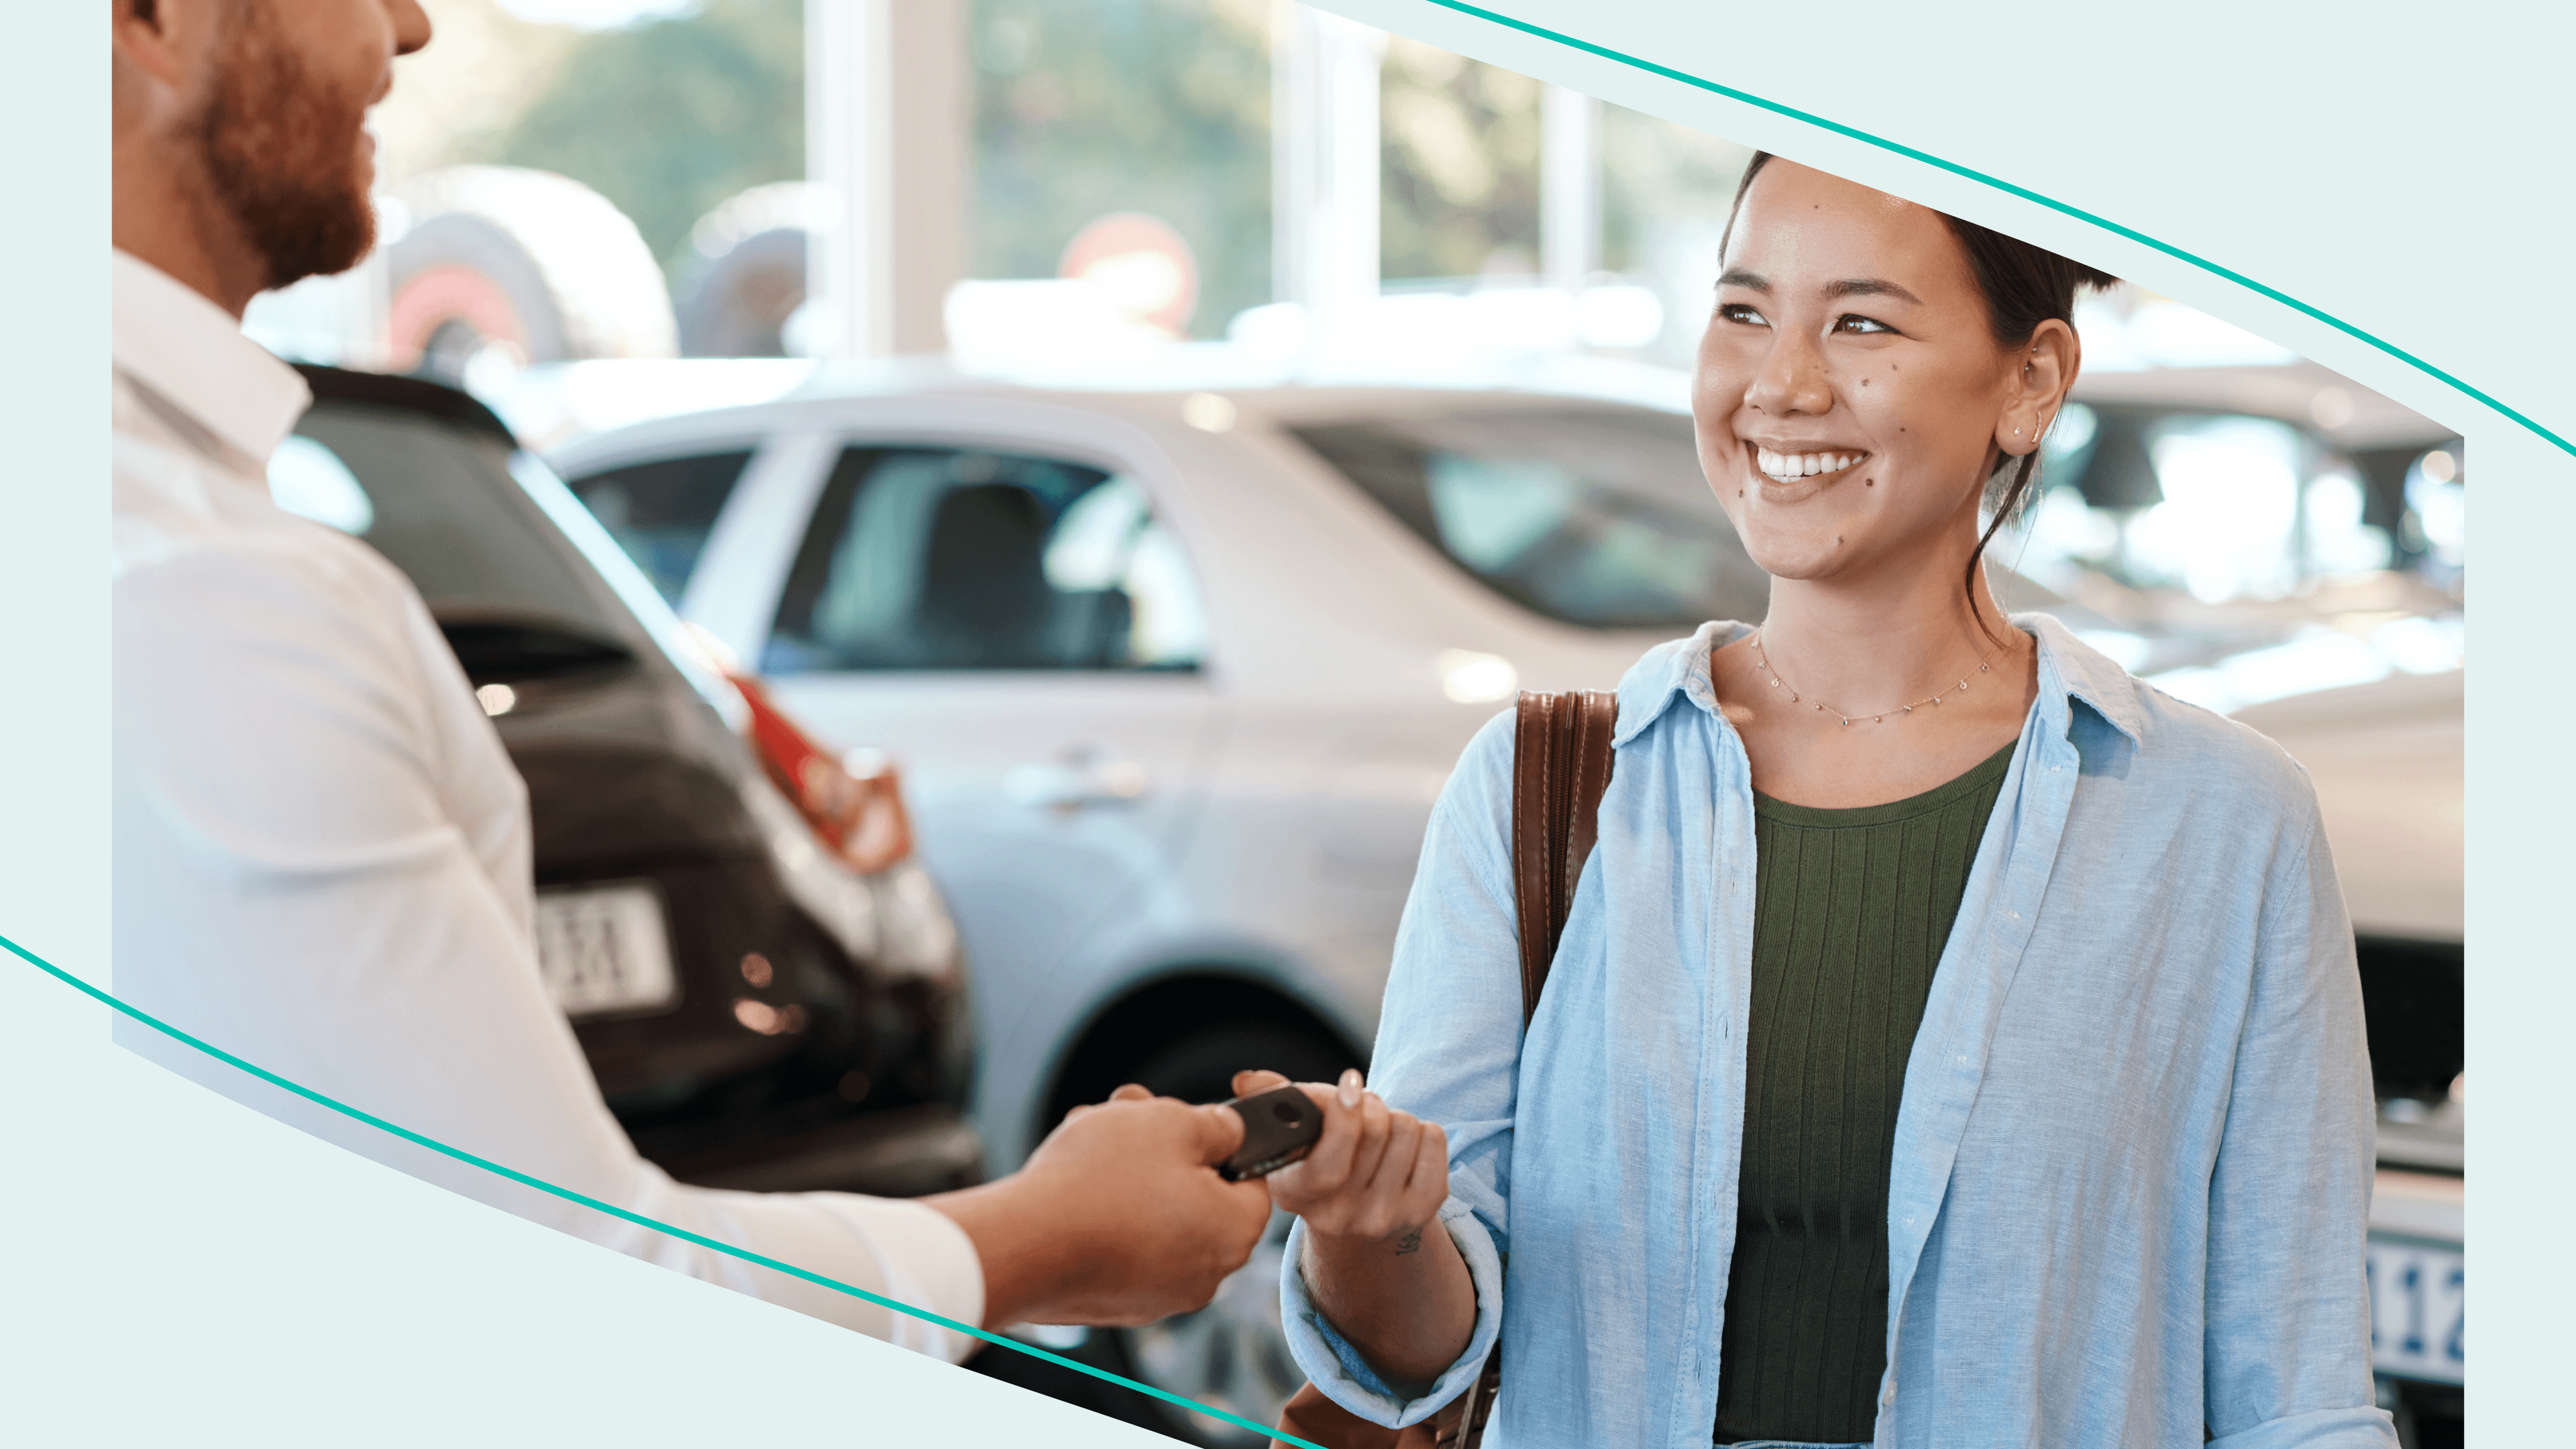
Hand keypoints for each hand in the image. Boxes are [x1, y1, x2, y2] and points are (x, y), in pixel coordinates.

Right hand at [929, 1084, 1272, 1328]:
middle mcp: (1204, 1275)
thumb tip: (1228, 1132)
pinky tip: (1074, 1181)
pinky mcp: (1112, 1302)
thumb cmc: (1102, 1181)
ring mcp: (1156, 1295)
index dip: (1222, 1146)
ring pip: (1154, 1217)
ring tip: (1092, 1138)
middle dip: (1164, 1152)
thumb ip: (1216, 1125)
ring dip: (1129, 1173)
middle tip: (1132, 1118)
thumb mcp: (1173, 1122)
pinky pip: (1121, 1246)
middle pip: (1196, 1196)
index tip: (1189, 1126)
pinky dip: (1105, 1213)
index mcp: (1234, 1233)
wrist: (1025, 1242)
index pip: (1251, 1183)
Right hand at [1232, 1068, 1448, 1250]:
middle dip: (1370, 1104)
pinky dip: (1423, 1131)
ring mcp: (1383, 1219)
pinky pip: (1434, 1140)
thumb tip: (1247, 1080)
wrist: (1358, 1221)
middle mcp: (1340, 1218)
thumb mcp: (1292, 1137)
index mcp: (1297, 1195)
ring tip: (1380, 1134)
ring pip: (1407, 1128)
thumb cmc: (1321, 1162)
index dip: (1344, 1114)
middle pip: (1376, 1128)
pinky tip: (1404, 1148)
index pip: (1330, 1161)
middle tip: (1361, 1108)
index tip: (1349, 1082)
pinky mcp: (1422, 1212)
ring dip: (1395, 1118)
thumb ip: (1272, 1102)